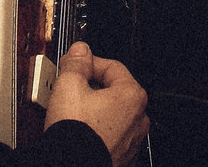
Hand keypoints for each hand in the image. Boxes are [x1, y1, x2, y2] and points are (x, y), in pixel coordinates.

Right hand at [46, 42, 148, 166]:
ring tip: (71, 113)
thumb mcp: (68, 86)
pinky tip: (78, 132)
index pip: (111, 66)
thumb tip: (80, 52)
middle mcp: (138, 119)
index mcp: (132, 96)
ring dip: (93, 110)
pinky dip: (96, 131)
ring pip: (111, 115)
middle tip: (70, 89)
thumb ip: (76, 63)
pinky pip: (109, 135)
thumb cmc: (75, 134)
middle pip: (113, 91)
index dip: (88, 63)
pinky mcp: (120, 158)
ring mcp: (131, 141)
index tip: (73, 66)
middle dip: (91, 87)